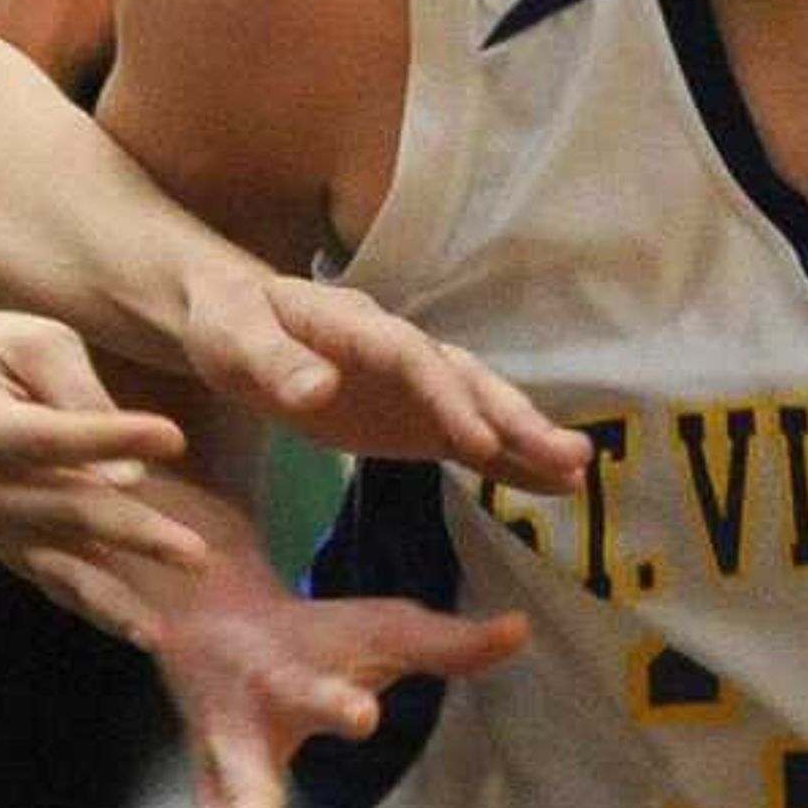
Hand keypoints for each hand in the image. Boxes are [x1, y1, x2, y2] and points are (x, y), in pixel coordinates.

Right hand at [0, 311, 204, 646]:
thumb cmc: (0, 356)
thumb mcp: (33, 342)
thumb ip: (77, 392)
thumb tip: (130, 468)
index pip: (49, 435)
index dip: (109, 436)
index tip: (175, 435)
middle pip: (65, 509)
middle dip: (133, 533)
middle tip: (195, 555)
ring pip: (62, 563)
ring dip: (115, 598)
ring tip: (160, 632)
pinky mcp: (14, 550)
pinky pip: (59, 585)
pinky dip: (100, 612)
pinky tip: (142, 635)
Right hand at [159, 553, 528, 807]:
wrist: (201, 621)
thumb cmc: (308, 633)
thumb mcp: (378, 626)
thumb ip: (447, 641)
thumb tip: (523, 629)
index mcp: (281, 682)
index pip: (312, 691)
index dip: (337, 703)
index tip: (363, 713)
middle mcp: (236, 743)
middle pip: (241, 790)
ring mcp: (215, 791)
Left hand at [176, 267, 589, 492]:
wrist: (232, 320)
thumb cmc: (229, 325)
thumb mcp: (234, 340)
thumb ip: (273, 363)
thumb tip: (320, 390)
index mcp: (355, 323)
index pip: (410, 358)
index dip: (446, 397)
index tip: (477, 441)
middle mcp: (399, 349)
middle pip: (465, 378)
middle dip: (514, 418)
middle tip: (567, 455)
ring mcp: (413, 384)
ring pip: (479, 406)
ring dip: (526, 438)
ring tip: (578, 473)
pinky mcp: (414, 418)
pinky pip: (469, 438)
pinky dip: (510, 460)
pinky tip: (554, 487)